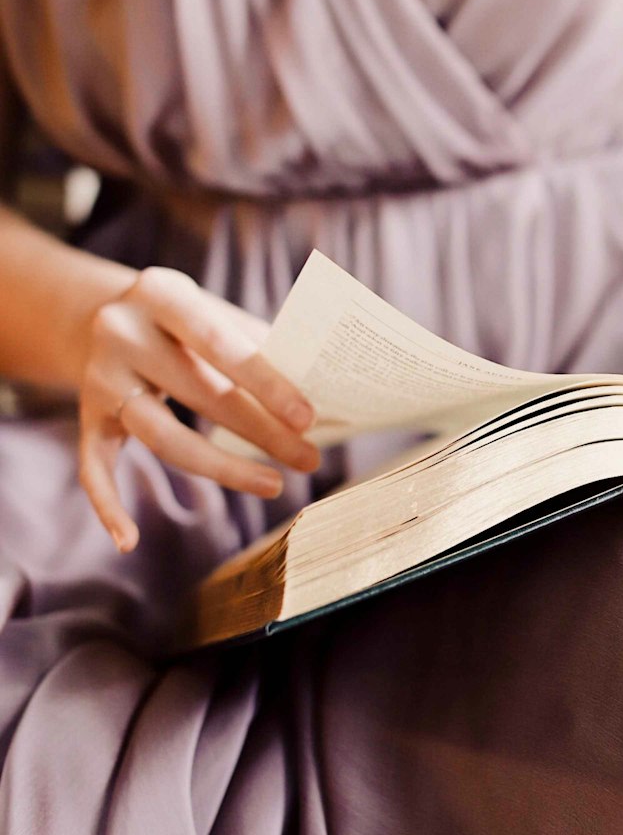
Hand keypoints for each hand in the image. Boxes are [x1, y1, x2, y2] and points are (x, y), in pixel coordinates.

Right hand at [76, 267, 319, 552]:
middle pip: (200, 394)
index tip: (308, 418)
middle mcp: (122, 333)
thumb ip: (259, 344)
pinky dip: (107, 507)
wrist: (100, 316)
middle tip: (309, 459)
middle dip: (262, 432)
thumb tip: (324, 391)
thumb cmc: (183, 321)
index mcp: (161, 294)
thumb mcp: (214, 312)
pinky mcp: (87, 417)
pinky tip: (128, 541)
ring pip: (160, 437)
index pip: (220, 342)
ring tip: (273, 483)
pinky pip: (93, 468)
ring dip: (221, 469)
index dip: (265, 382)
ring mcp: (100, 378)